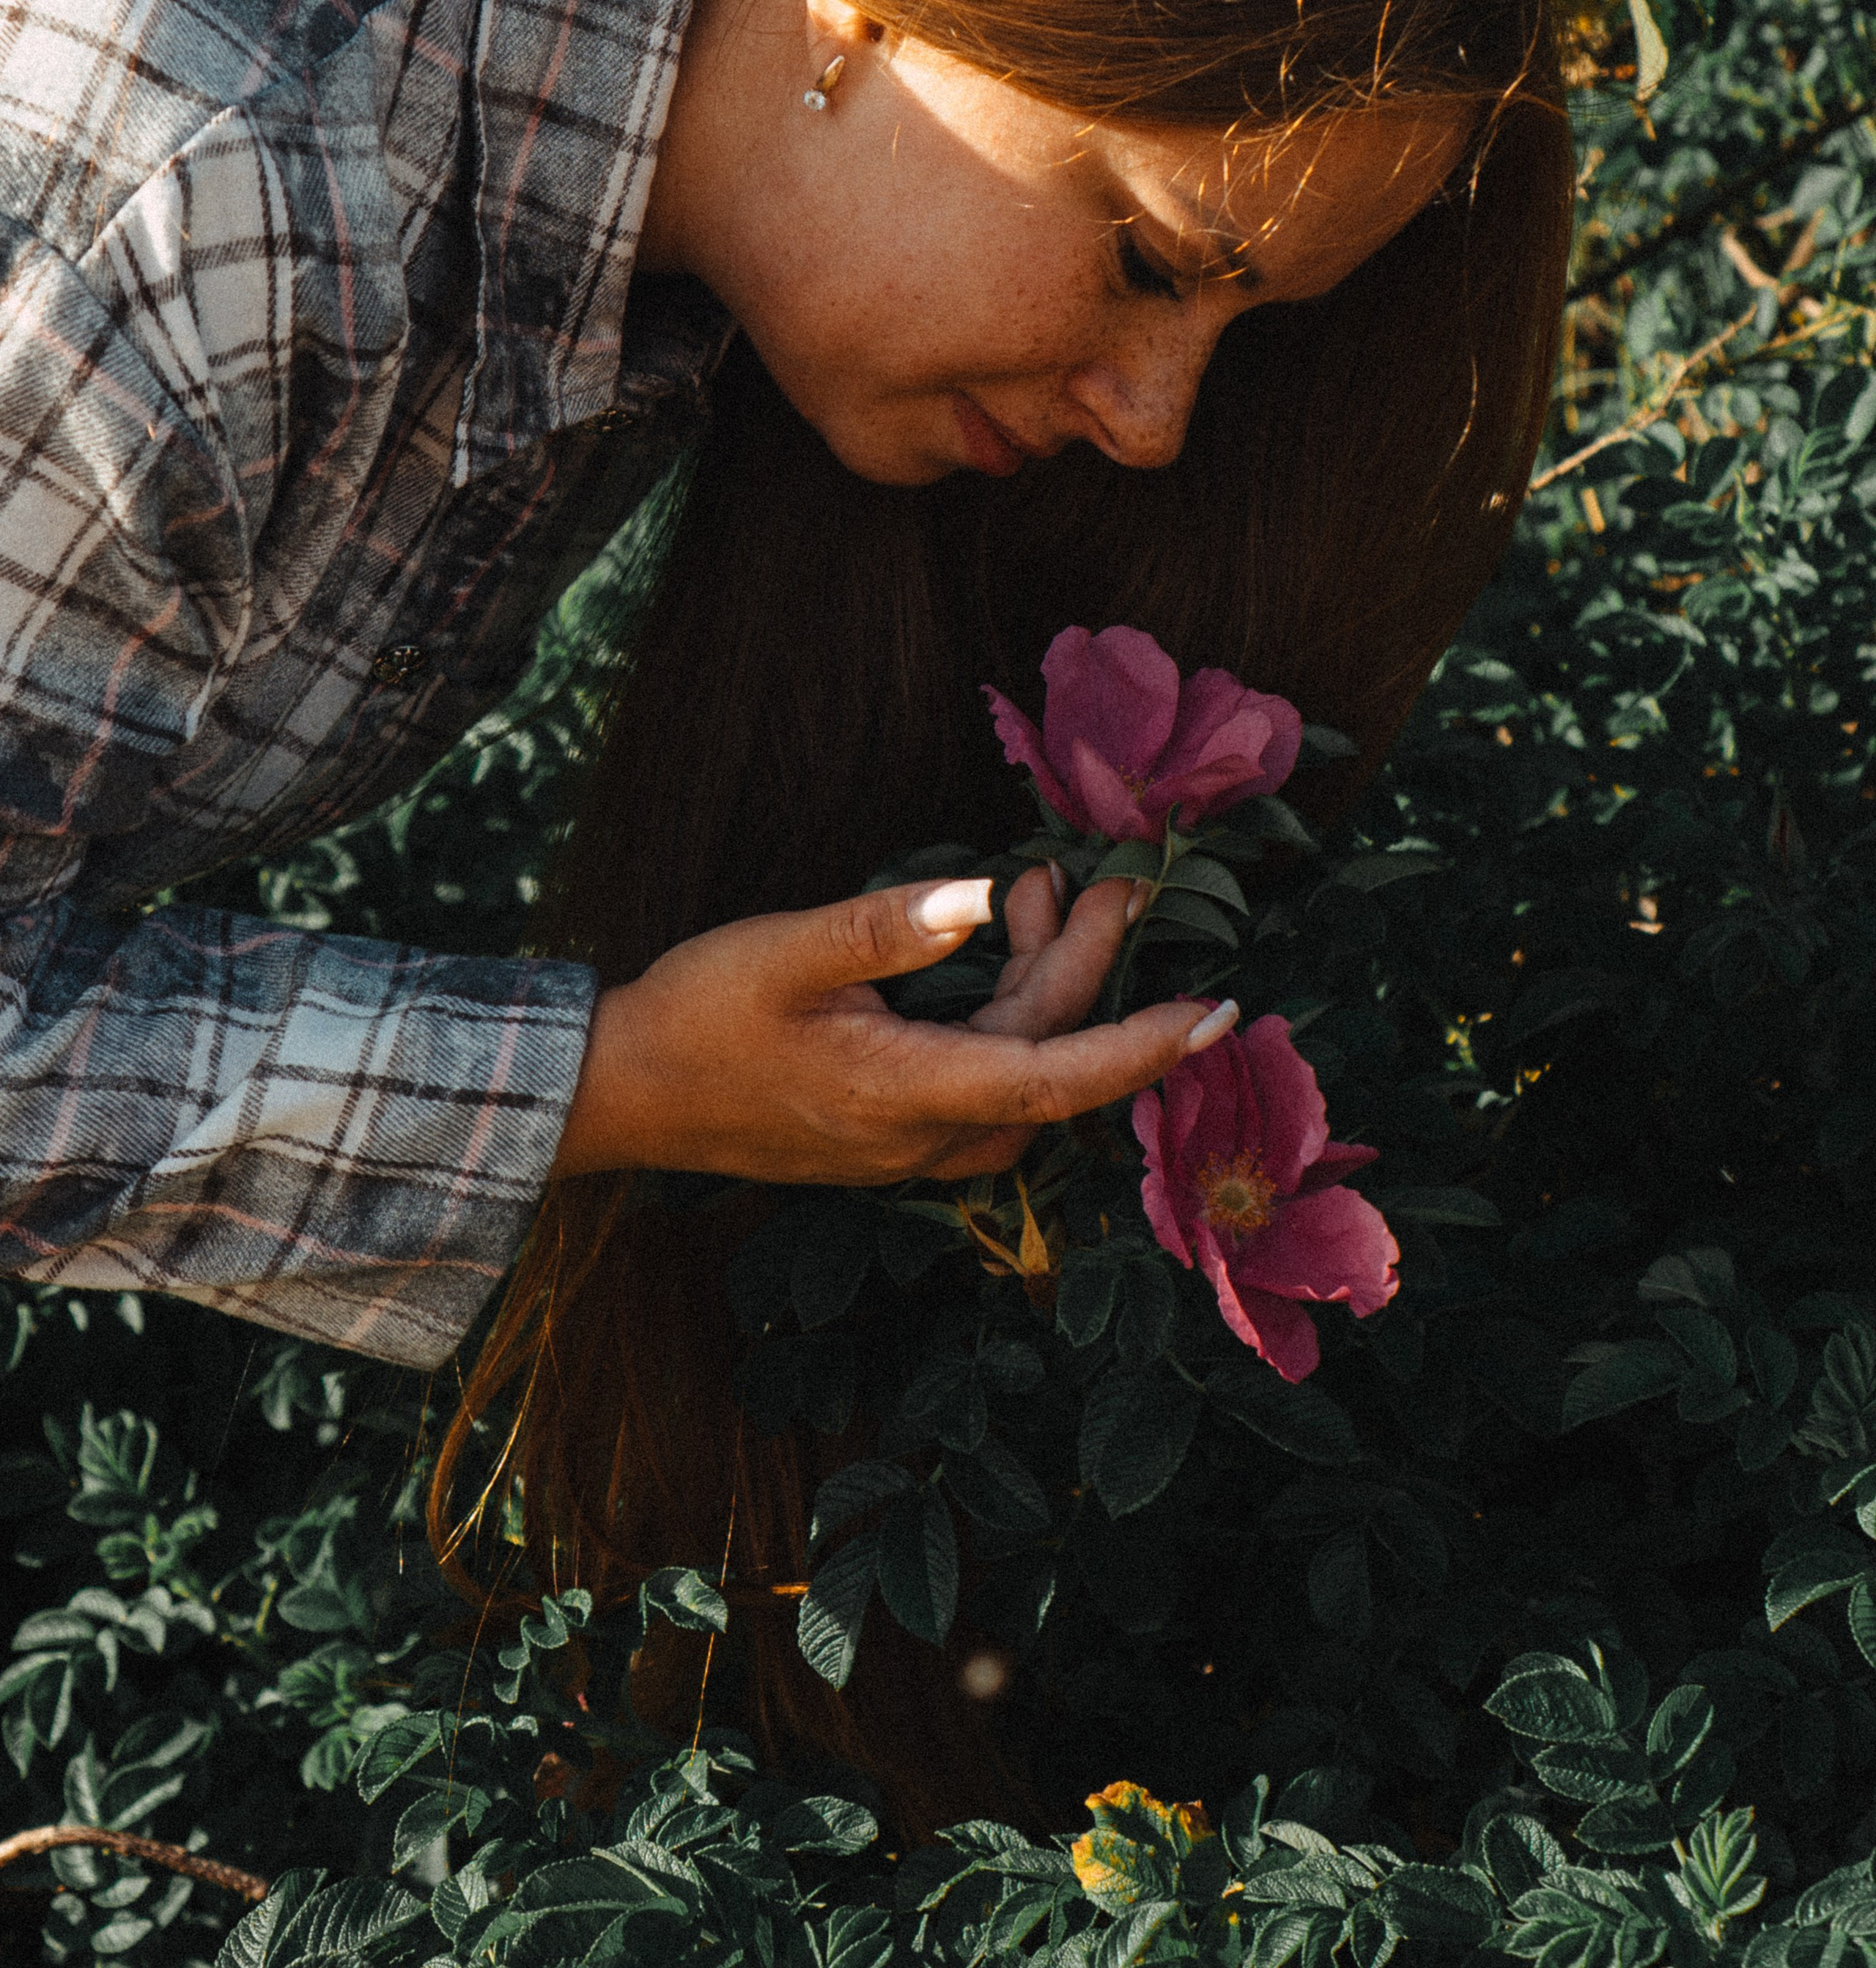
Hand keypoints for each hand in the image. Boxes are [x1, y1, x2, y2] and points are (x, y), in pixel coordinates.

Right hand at [549, 864, 1236, 1185]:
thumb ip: (884, 927)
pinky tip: (991, 939)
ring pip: (1016, 1072)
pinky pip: (981, 1079)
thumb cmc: (695, 1016)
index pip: (1054, 1078)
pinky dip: (1006, 1011)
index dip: (1142, 1049)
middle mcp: (918, 1136)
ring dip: (1045, 985)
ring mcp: (903, 1143)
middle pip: (1043, 1060)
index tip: (1221, 1015)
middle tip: (1113, 885)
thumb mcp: (781, 952)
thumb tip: (979, 898)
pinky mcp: (887, 1131)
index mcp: (902, 1094)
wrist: (620, 1093)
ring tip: (1047, 891)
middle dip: (1088, 970)